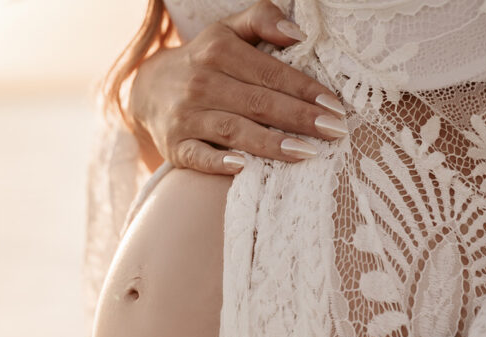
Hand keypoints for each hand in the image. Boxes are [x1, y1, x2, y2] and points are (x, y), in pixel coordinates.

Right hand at [128, 0, 346, 174]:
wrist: (149, 89)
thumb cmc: (204, 61)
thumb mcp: (227, 31)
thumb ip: (261, 19)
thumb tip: (297, 33)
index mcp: (219, 51)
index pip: (271, 73)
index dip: (305, 89)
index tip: (336, 106)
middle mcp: (202, 83)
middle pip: (258, 102)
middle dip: (300, 117)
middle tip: (335, 132)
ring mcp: (187, 116)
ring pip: (234, 130)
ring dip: (271, 143)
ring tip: (307, 153)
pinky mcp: (175, 146)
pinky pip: (198, 156)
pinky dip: (219, 163)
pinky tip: (244, 167)